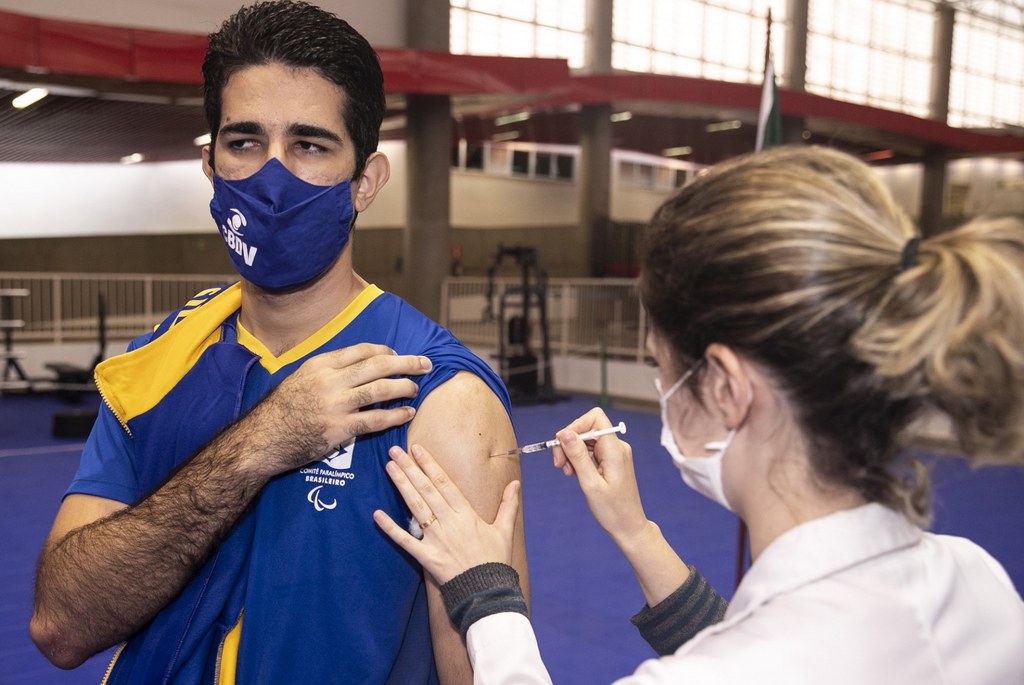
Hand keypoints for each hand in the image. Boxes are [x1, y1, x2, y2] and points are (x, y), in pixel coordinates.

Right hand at [244, 343, 431, 476]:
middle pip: (378, 365)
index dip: (386, 351)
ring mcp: (335, 405)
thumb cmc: (282, 409)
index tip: (398, 354)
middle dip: (406, 363)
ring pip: (381, 390)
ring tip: (415, 389)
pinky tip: (408, 413)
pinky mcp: (340, 429)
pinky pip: (377, 420)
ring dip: (404, 387)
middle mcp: (329, 381)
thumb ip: (328, 370)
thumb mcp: (300, 378)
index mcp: (320, 365)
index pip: (362, 350)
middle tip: (425, 364)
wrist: (263, 439)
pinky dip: (397, 415)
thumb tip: (359, 363)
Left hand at [373, 444, 519, 584]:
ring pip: (416, 507)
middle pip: (426, 489)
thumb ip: (508, 505)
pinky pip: (405, 541)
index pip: (444, 483)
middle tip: (395, 450)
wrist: (487, 592)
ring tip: (389, 467)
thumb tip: (515, 484)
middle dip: (410, 468)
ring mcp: (436, 539)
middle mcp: (449, 522)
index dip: (430, 464)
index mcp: (466, 514)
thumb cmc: (495, 561)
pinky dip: (390, 528)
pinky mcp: (426, 556)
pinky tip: (376, 514)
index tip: (418, 449)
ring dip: (401, 486)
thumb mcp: (505, 530)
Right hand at [552, 408, 649, 547]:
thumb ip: (578, 456)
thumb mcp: (590, 483)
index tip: (561, 444)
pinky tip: (575, 474)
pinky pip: (591, 452)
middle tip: (559, 464)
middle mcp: (617, 447)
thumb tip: (566, 433)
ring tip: (568, 473)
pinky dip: (579, 460)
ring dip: (572, 454)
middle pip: (587, 429)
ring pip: (586, 441)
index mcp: (614, 450)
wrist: (628, 526)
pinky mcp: (611, 461)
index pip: (595, 418)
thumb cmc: (612, 510)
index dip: (575, 426)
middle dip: (569, 443)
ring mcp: (614, 454)